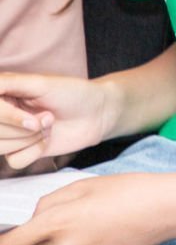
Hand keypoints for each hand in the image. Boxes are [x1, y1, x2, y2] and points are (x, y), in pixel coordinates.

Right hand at [0, 74, 117, 169]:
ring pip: (0, 147)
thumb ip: (9, 83)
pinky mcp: (21, 152)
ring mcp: (10, 134)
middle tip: (48, 117)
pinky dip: (35, 151)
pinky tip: (48, 139)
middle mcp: (2, 114)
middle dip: (22, 129)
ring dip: (28, 140)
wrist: (98, 112)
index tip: (32, 120)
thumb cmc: (72, 92)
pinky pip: (15, 161)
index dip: (6, 117)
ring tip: (48, 124)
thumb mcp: (41, 83)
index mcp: (3, 93)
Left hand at [0, 173, 175, 244]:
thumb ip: (51, 201)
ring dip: (67, 242)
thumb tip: (36, 217)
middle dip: (43, 235)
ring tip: (98, 223)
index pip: (13, 243)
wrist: (166, 209)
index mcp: (58, 222)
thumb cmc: (129, 190)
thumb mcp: (85, 184)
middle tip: (71, 217)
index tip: (2, 240)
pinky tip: (107, 235)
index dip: (4, 242)